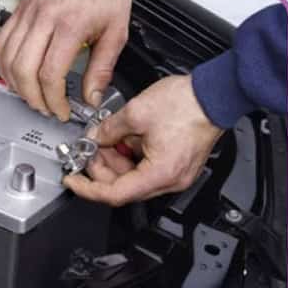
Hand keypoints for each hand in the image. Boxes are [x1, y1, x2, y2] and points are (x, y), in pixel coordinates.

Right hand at [0, 0, 130, 120]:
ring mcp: (27, 13)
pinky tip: (16, 76)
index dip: (54, 100)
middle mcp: (44, 17)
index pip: (50, 74)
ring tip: (32, 96)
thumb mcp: (116, 30)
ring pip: (7, 59)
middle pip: (24, 70)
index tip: (62, 110)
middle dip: (33, 98)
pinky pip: (1, 44)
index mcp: (70, 24)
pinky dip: (4, 66)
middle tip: (46, 108)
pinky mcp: (19, 11)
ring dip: (17, 85)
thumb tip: (92, 97)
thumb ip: (102, 68)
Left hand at [63, 75, 223, 206]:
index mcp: (160, 173)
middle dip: (100, 168)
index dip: (88, 188)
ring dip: (114, 161)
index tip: (72, 180)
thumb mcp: (136, 113)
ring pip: (132, 178)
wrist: (215, 93)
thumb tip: (94, 138)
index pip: (114, 193)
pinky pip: (144, 168)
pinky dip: (129, 156)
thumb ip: (108, 129)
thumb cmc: (188, 103)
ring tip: (105, 139)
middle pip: (122, 187)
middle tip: (89, 149)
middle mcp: (170, 180)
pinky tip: (122, 139)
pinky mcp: (175, 165)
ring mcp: (174, 174)